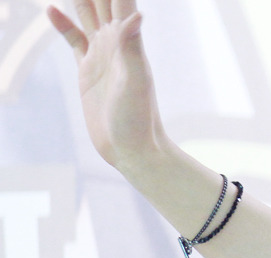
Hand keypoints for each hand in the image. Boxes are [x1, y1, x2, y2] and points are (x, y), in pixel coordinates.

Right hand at [48, 0, 166, 172]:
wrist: (133, 150)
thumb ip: (132, 46)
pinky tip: (51, 8)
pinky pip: (73, 38)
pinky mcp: (87, 70)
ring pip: (87, 12)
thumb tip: (136, 13)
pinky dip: (62, 23)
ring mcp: (101, 54)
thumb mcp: (136, 81)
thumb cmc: (139, 120)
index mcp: (128, 39)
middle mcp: (115, 41)